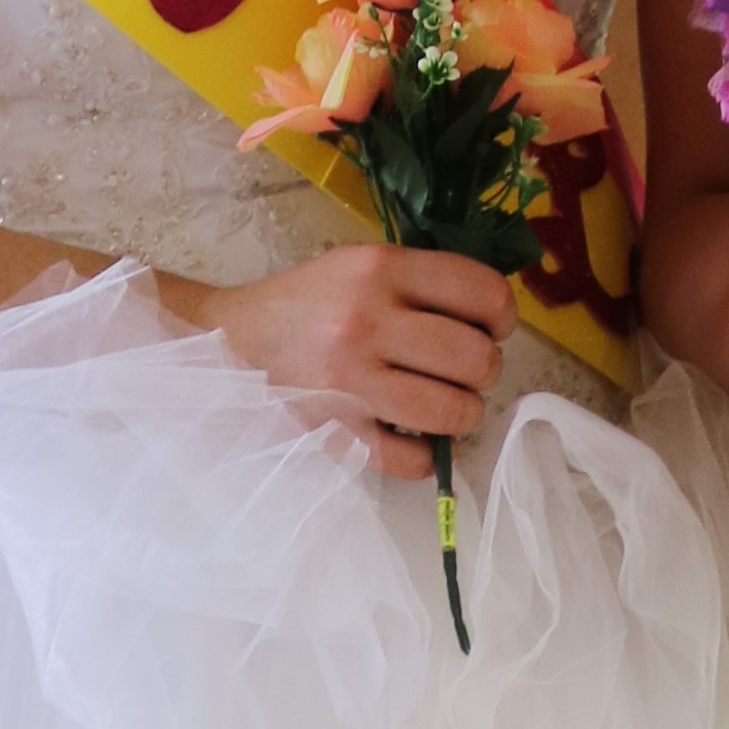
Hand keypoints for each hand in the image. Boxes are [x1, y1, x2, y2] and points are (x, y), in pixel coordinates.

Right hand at [192, 241, 517, 467]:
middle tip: (463, 374)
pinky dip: (426, 460)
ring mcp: (351, 382)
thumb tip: (492, 320)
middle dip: (483, 372)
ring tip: (445, 409)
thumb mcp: (357, 266)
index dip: (502, 317)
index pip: (481, 292)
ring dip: (463, 416)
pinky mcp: (335, 432)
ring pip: (454, 413)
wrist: (226, 344)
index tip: (491, 330)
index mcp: (379, 270)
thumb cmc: (304, 304)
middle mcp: (367, 322)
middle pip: (476, 359)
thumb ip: (420, 283)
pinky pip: (412, 462)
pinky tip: (415, 444)